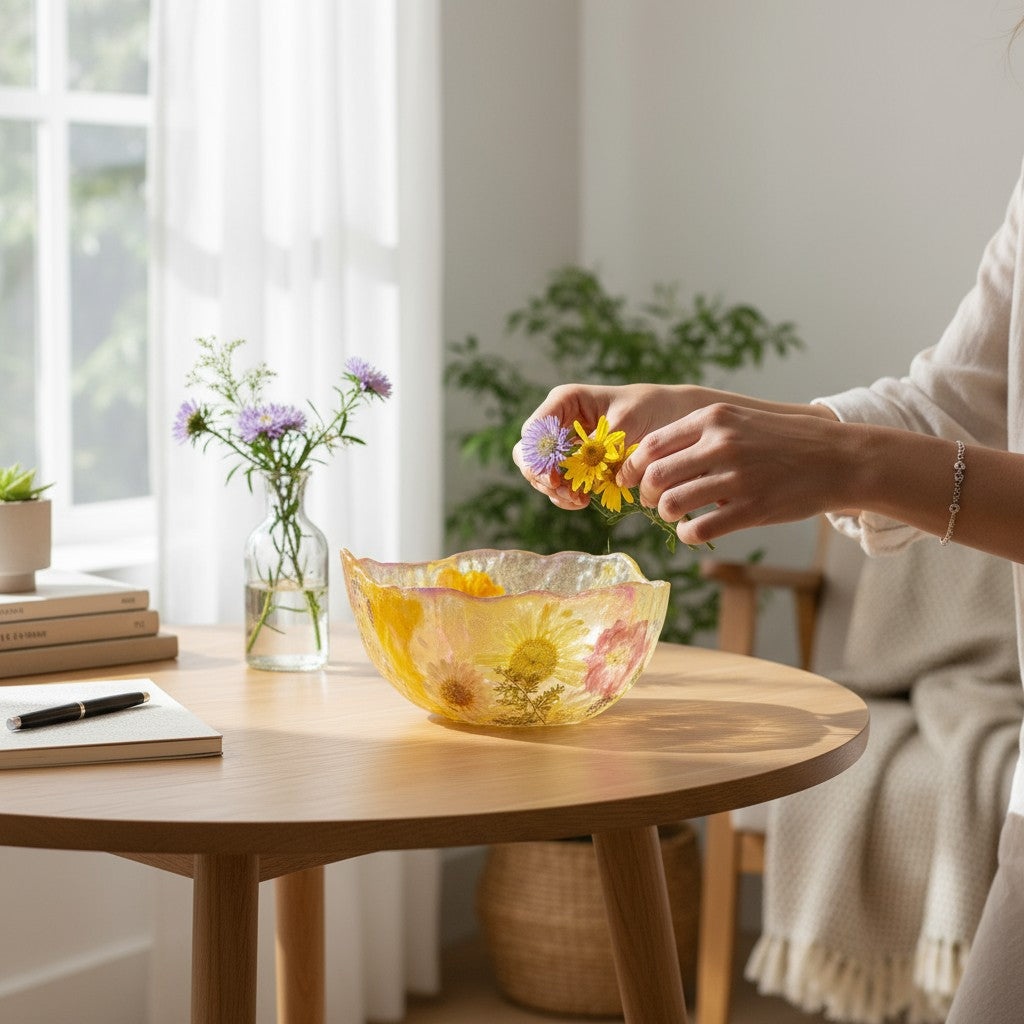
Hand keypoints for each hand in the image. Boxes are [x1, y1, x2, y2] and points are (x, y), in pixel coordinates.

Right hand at [513, 383, 699, 508]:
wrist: (672, 418)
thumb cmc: (651, 408)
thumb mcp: (627, 420)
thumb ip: (600, 441)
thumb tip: (580, 462)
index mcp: (564, 401)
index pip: (534, 431)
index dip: (537, 456)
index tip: (554, 477)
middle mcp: (558, 422)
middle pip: (528, 453)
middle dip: (541, 476)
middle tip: (565, 491)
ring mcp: (564, 445)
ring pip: (540, 472)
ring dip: (554, 490)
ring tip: (579, 499)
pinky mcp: (575, 463)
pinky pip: (558, 483)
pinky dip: (565, 495)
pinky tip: (582, 501)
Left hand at [616, 403, 858, 543]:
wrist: (839, 458)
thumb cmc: (783, 442)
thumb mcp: (739, 421)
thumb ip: (699, 435)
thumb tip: (651, 458)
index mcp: (713, 419)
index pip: (651, 445)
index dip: (632, 467)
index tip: (630, 479)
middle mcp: (721, 444)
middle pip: (655, 476)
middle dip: (645, 493)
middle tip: (651, 500)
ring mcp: (737, 478)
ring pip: (672, 504)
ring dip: (666, 515)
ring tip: (675, 515)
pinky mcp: (752, 509)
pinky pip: (698, 529)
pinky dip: (686, 534)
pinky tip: (692, 530)